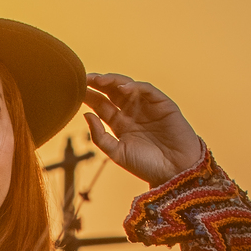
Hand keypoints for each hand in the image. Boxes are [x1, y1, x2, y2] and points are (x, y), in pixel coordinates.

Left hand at [84, 74, 204, 187]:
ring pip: (127, 87)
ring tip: (100, 80)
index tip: (74, 89)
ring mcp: (147, 106)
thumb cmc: (146, 165)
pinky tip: (123, 89)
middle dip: (98, 83)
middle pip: (111, 92)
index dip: (89, 96)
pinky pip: (147, 90)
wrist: (175, 173)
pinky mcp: (162, 104)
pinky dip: (136, 87)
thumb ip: (99, 136)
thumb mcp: (116, 153)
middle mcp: (132, 112)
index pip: (101, 104)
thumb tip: (86, 114)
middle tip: (85, 78)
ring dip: (113, 81)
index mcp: (119, 123)